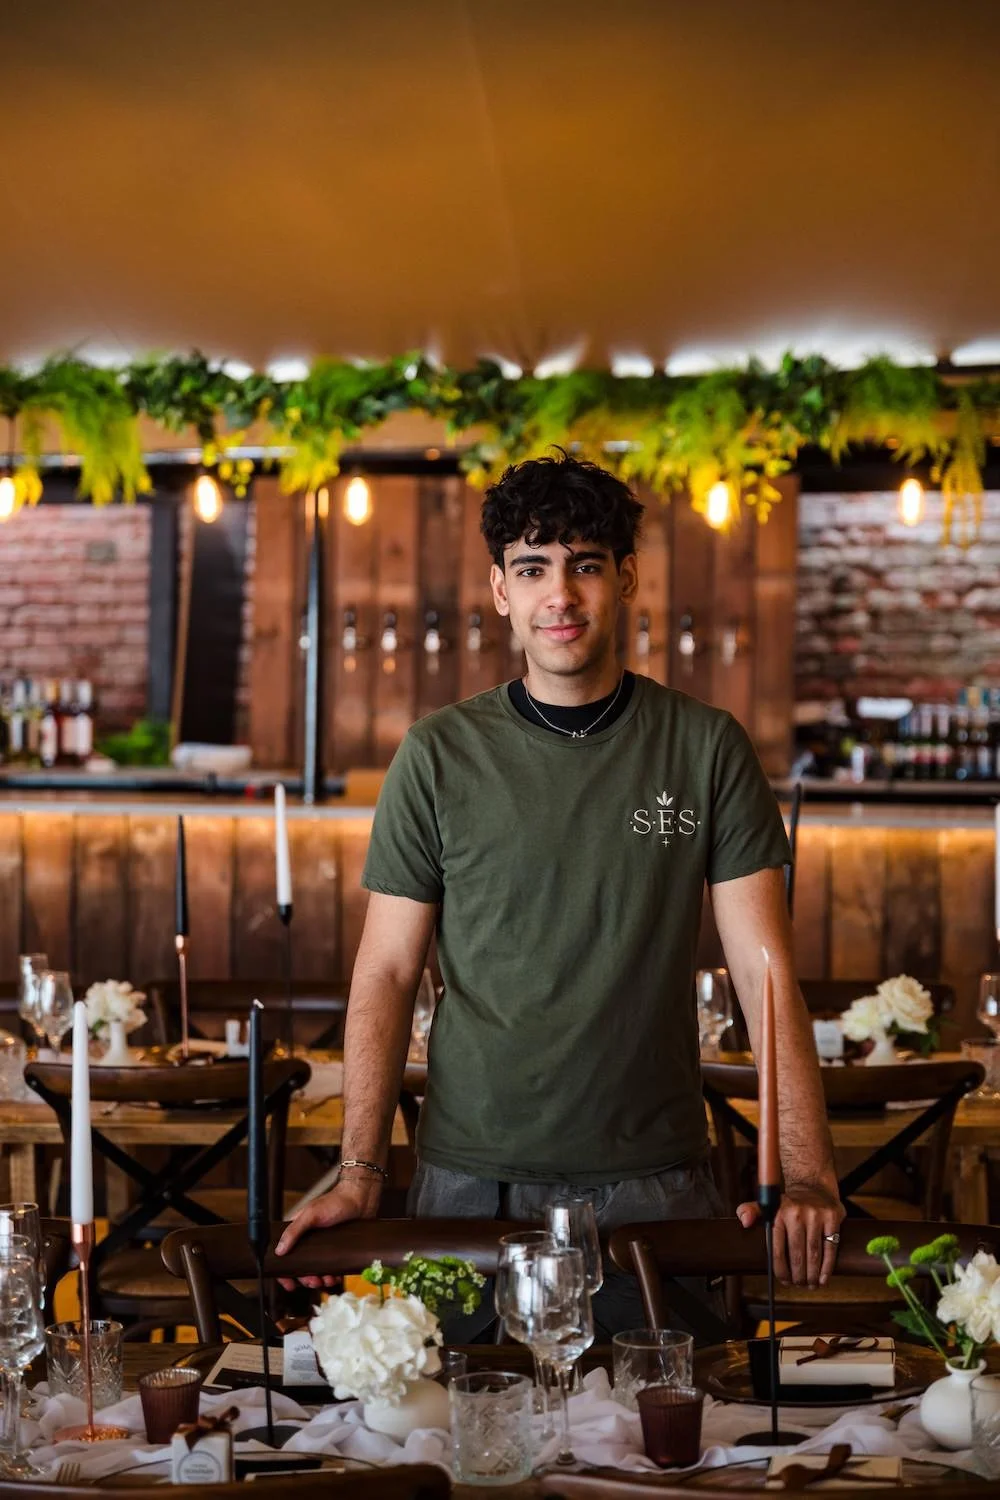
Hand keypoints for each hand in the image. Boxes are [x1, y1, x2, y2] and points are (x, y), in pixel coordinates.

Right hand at [275, 1175, 381, 1290]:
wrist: (362, 1199)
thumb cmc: (336, 1201)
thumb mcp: (311, 1214)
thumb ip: (294, 1231)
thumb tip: (279, 1250)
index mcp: (299, 1232)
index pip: (286, 1254)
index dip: (285, 1271)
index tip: (290, 1284)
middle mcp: (309, 1241)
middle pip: (302, 1267)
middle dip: (306, 1279)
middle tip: (313, 1281)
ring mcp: (324, 1246)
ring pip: (317, 1270)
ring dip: (321, 1280)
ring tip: (327, 1280)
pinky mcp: (338, 1250)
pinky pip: (333, 1268)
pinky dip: (334, 1276)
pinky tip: (337, 1277)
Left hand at [737, 1185, 844, 1286]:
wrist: (814, 1186)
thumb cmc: (789, 1203)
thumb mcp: (768, 1204)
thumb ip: (751, 1212)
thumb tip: (745, 1221)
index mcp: (778, 1212)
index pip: (776, 1249)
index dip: (781, 1269)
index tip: (784, 1280)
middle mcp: (796, 1213)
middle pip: (796, 1254)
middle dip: (798, 1275)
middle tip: (799, 1285)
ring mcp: (816, 1215)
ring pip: (814, 1253)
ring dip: (812, 1274)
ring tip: (810, 1285)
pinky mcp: (832, 1218)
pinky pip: (830, 1248)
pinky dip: (827, 1267)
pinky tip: (823, 1278)